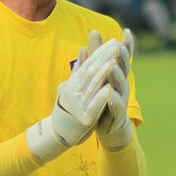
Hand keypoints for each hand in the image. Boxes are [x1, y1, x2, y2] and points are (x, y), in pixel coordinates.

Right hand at [26, 35, 119, 162]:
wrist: (59, 134)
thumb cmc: (68, 108)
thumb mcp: (71, 86)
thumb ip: (79, 69)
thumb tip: (84, 49)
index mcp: (72, 83)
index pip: (88, 64)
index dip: (100, 52)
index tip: (113, 42)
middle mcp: (73, 92)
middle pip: (90, 72)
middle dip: (104, 58)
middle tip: (116, 46)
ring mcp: (77, 106)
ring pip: (91, 87)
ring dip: (103, 74)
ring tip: (113, 62)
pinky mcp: (84, 120)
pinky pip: (93, 107)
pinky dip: (101, 98)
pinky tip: (109, 90)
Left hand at [81, 29, 135, 150]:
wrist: (107, 124)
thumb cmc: (102, 94)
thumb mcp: (98, 71)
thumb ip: (95, 53)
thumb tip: (94, 31)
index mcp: (118, 73)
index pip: (123, 56)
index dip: (127, 45)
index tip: (127, 31)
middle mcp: (122, 83)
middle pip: (123, 68)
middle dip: (122, 58)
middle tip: (119, 47)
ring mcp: (121, 97)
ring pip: (120, 85)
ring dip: (116, 76)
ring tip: (112, 66)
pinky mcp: (117, 112)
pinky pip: (115, 105)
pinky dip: (113, 100)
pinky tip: (110, 94)